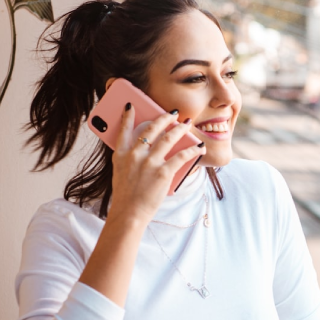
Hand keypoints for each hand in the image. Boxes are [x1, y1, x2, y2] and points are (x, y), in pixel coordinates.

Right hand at [109, 105, 205, 225]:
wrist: (128, 213)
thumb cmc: (126, 196)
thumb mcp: (120, 173)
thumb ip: (129, 159)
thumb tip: (144, 148)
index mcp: (121, 155)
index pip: (123, 130)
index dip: (127, 116)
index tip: (131, 105)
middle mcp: (134, 155)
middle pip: (152, 129)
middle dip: (164, 118)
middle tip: (173, 113)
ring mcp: (149, 163)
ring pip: (168, 138)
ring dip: (180, 129)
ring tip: (187, 124)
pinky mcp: (163, 172)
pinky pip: (181, 156)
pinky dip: (192, 150)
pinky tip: (199, 147)